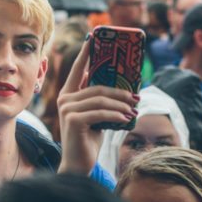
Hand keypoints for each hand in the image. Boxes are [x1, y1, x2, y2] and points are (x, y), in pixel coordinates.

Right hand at [57, 38, 138, 174]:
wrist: (78, 164)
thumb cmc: (88, 140)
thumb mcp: (96, 116)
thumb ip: (100, 101)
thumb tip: (123, 88)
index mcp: (68, 95)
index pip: (77, 69)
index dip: (86, 52)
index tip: (94, 37)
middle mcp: (65, 99)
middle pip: (98, 87)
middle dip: (120, 91)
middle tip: (136, 96)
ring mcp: (67, 109)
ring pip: (101, 100)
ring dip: (122, 105)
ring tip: (134, 110)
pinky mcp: (73, 120)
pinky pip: (101, 113)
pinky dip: (117, 116)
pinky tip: (127, 119)